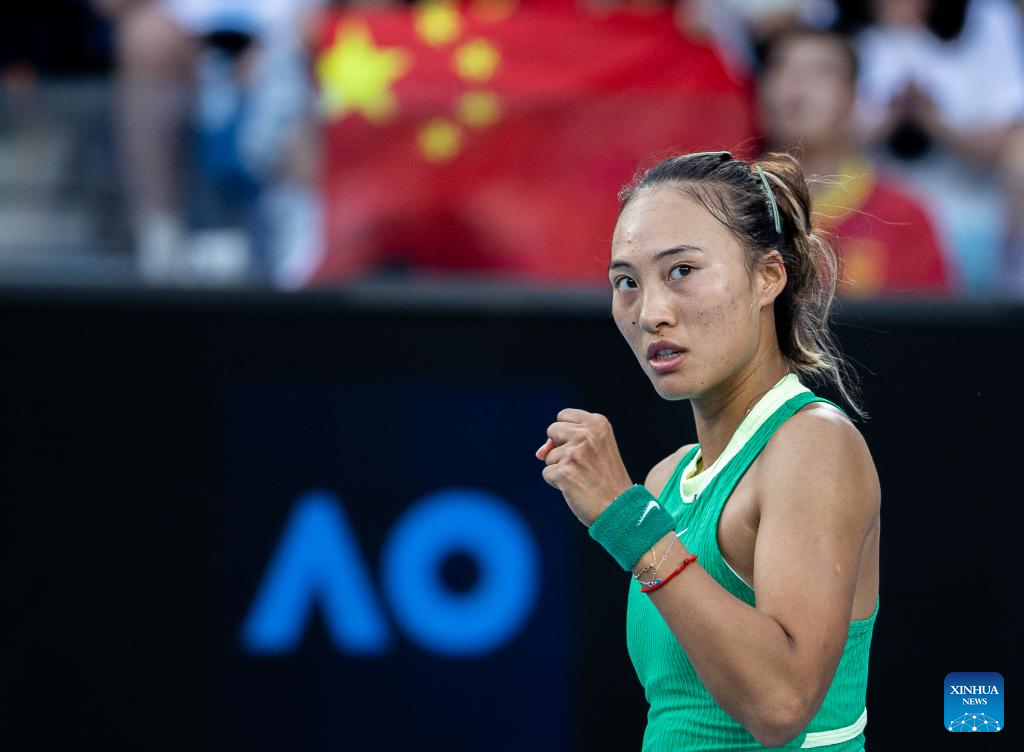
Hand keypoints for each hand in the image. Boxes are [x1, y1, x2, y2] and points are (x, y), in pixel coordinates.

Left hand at [535, 408, 633, 527]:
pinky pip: (547, 473)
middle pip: (552, 430)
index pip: (564, 415)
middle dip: (560, 448)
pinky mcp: (563, 472)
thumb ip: (569, 439)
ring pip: (549, 455)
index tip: (582, 447)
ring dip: (561, 468)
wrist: (620, 509)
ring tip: (583, 478)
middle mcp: (586, 434)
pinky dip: (558, 483)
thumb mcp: (597, 448)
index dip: (566, 433)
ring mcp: (574, 453)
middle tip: (583, 464)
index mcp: (598, 423)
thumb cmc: (607, 479)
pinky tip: (577, 488)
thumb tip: (539, 453)